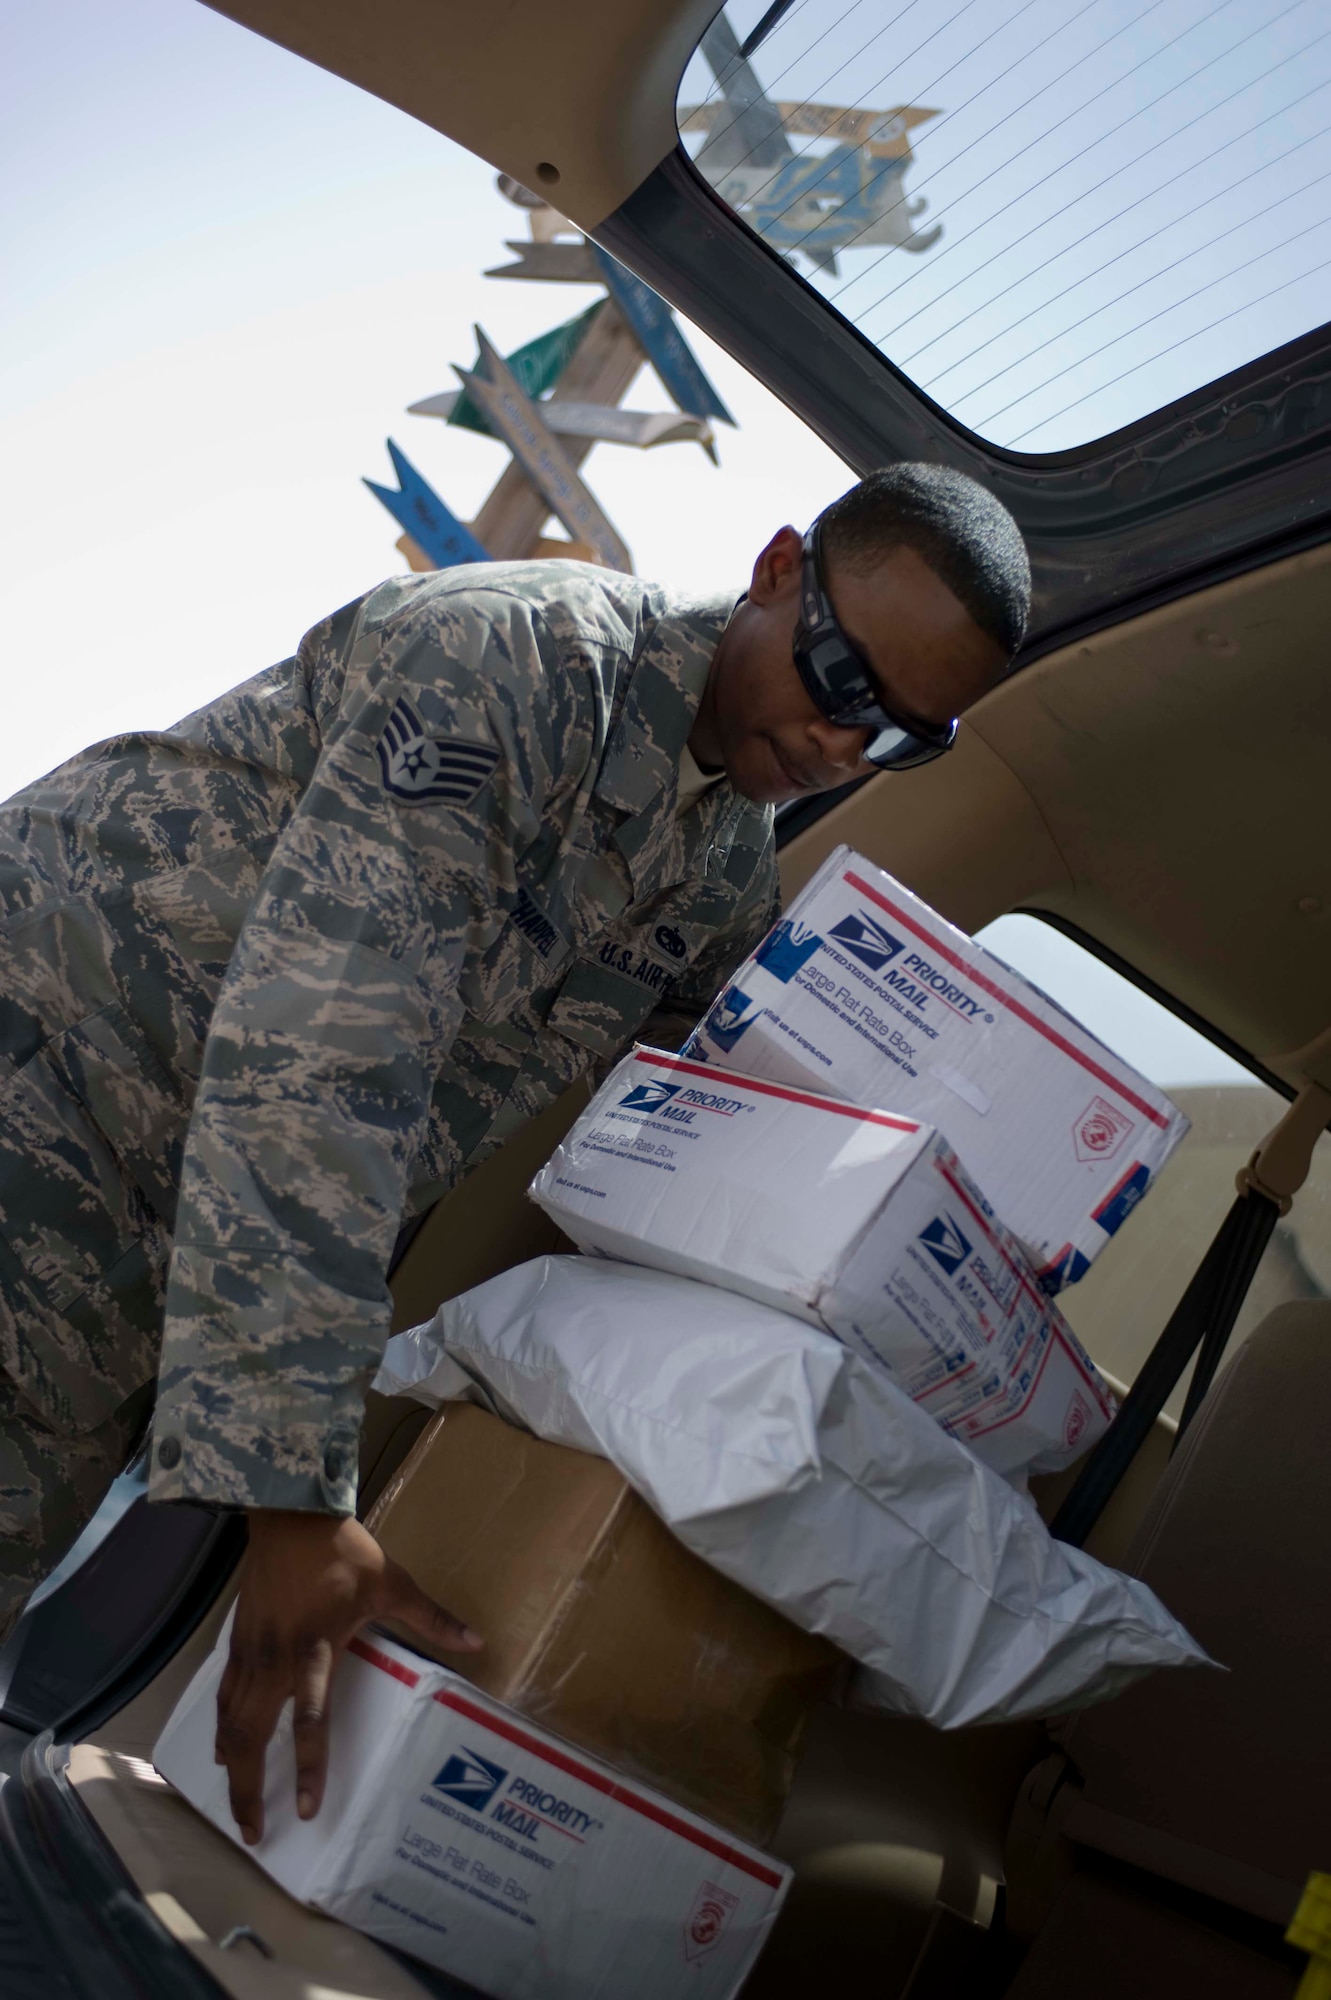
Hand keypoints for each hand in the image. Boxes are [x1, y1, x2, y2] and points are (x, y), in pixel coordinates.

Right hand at [216, 1510, 480, 1844]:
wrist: (290, 1517)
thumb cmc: (343, 1551)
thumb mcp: (393, 1583)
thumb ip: (432, 1619)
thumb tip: (477, 1642)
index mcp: (315, 1649)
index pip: (310, 1719)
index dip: (306, 1767)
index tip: (305, 1809)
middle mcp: (276, 1659)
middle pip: (252, 1736)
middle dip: (248, 1789)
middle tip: (252, 1833)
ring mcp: (251, 1653)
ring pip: (230, 1722)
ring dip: (230, 1767)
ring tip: (234, 1807)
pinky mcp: (237, 1642)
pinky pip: (223, 1696)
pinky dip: (220, 1728)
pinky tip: (219, 1750)